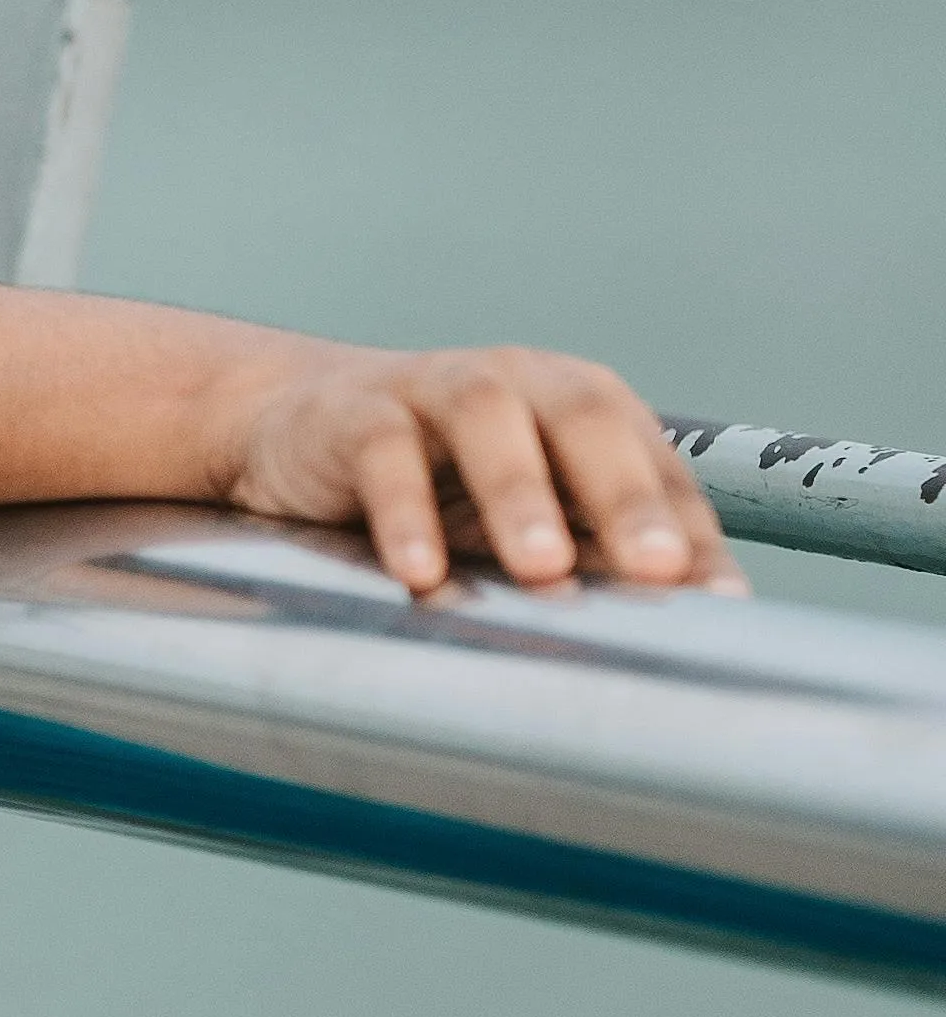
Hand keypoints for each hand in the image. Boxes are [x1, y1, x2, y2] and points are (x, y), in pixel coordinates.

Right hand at [207, 344, 736, 599]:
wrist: (301, 427)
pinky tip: (419, 571)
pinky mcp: (357, 414)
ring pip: (488, 420)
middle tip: (655, 569)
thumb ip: (597, 559)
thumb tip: (687, 632)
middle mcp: (523, 384)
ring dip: (520, 494)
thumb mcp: (530, 518)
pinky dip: (404, 513)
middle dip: (625, 496)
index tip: (714, 603)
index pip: (656, 465)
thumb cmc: (441, 482)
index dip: (689, 530)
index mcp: (585, 408)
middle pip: (587, 419)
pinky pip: (385, 455)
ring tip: (543, 568)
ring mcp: (437, 389)